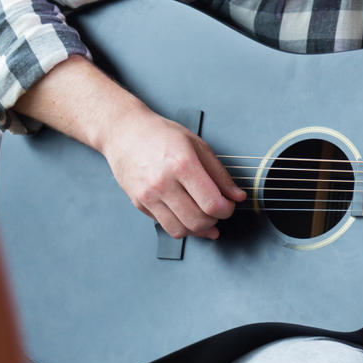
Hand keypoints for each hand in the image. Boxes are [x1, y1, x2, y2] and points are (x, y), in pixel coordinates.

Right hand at [102, 106, 245, 239]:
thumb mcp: (198, 145)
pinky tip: (188, 217)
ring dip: (198, 229)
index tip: (228, 205)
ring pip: (181, 230)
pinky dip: (182, 227)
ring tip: (204, 216)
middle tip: (218, 211)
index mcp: (183, 165)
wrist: (125, 132)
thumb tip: (237, 196)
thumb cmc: (162, 135)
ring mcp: (148, 195)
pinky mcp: (139, 203)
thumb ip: (220, 174)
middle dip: (215, 220)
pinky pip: (165, 226)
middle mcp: (163, 183)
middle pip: (198, 221)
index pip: (212, 204)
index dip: (227, 210)